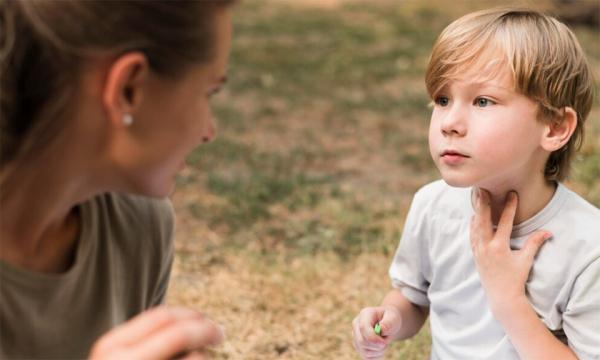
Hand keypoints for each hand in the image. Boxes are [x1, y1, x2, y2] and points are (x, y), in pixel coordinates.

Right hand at [89, 306, 223, 359]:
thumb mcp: (119, 355)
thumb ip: (143, 340)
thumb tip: (194, 321)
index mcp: (111, 345)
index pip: (161, 316)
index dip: (189, 314)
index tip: (204, 318)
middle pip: (180, 333)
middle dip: (206, 329)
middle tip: (221, 333)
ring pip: (195, 358)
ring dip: (204, 358)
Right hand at [352, 306, 401, 359]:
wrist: (387, 324)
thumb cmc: (390, 319)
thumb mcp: (393, 317)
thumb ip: (389, 323)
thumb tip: (381, 329)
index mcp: (364, 314)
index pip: (363, 327)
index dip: (373, 338)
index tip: (384, 343)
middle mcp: (356, 325)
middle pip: (362, 341)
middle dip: (377, 346)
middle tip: (386, 341)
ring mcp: (355, 336)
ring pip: (364, 351)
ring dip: (378, 351)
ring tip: (384, 342)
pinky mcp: (358, 347)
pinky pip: (366, 357)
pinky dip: (376, 356)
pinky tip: (380, 348)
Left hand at [470, 189, 550, 315]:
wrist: (502, 296)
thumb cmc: (516, 279)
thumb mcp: (526, 260)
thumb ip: (534, 244)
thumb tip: (548, 232)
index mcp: (499, 247)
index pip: (504, 222)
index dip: (509, 207)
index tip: (512, 194)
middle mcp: (486, 247)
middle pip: (482, 220)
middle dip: (483, 204)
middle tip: (482, 189)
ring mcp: (478, 251)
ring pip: (475, 226)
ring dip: (476, 211)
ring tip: (477, 198)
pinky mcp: (475, 255)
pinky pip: (472, 236)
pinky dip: (473, 225)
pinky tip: (474, 217)